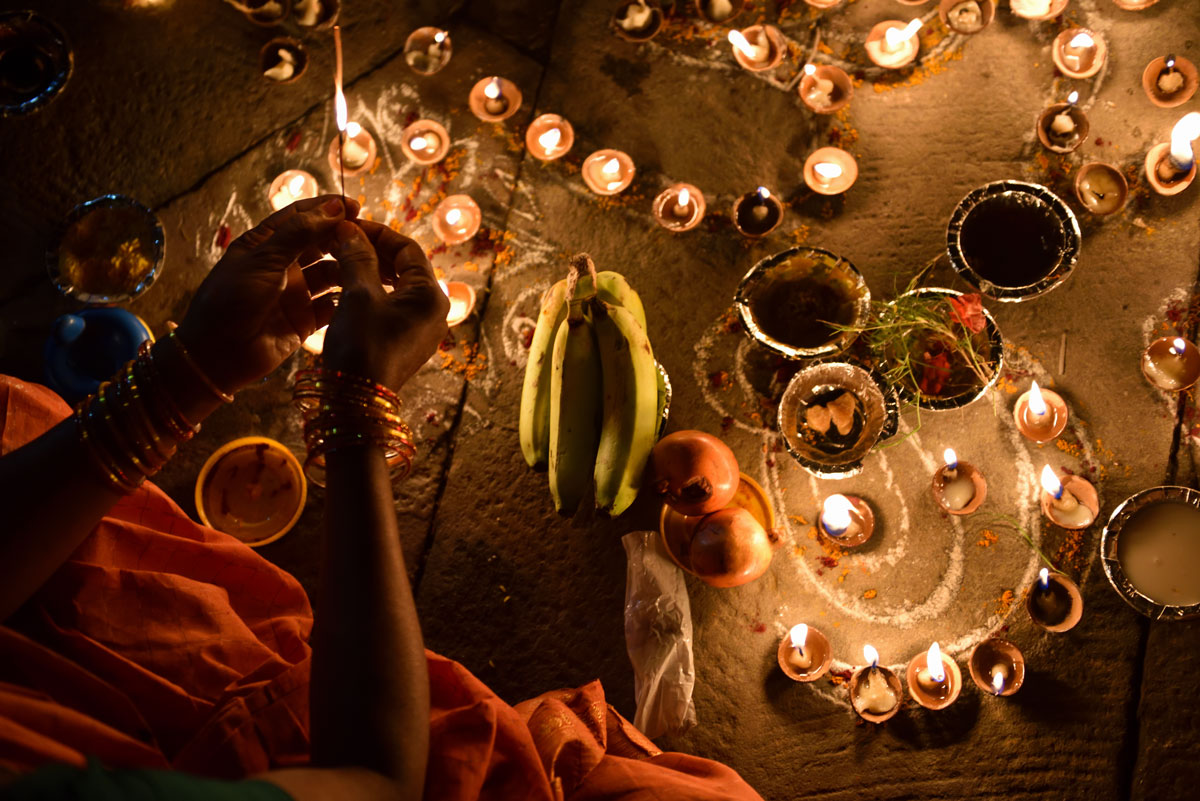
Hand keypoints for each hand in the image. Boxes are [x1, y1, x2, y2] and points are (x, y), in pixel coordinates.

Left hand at [174, 195, 360, 393]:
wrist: (217, 355)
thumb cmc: (231, 301)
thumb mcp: (263, 260)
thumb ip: (299, 234)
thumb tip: (332, 207)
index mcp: (265, 244)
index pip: (300, 217)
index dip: (327, 209)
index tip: (355, 206)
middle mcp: (283, 265)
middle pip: (320, 244)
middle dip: (343, 237)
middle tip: (370, 236)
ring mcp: (296, 292)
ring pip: (330, 272)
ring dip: (348, 266)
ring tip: (371, 263)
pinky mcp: (306, 319)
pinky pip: (333, 305)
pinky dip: (347, 298)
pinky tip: (364, 291)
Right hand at [321, 220, 448, 390]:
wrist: (357, 401)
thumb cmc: (362, 344)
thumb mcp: (359, 295)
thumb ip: (357, 257)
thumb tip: (350, 228)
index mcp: (431, 295)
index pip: (407, 249)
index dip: (377, 233)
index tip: (349, 225)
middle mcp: (434, 311)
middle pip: (404, 267)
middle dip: (372, 251)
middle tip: (341, 241)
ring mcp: (422, 329)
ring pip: (396, 287)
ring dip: (369, 271)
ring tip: (339, 261)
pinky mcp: (406, 342)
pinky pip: (391, 307)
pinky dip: (371, 293)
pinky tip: (346, 288)